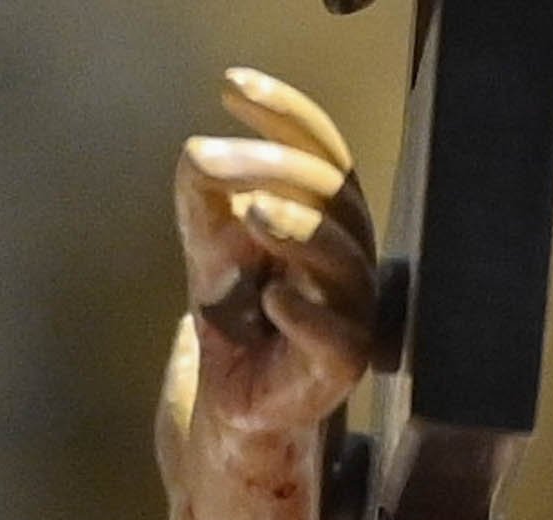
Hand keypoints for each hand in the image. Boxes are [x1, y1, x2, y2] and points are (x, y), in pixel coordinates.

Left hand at [166, 66, 376, 470]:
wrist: (231, 401)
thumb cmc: (235, 313)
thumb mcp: (209, 239)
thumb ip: (205, 192)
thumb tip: (200, 153)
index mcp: (328, 215)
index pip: (321, 149)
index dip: (283, 111)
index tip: (231, 85)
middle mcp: (351, 255)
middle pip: (332, 192)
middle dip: (274, 166)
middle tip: (212, 158)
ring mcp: (352, 311)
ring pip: (342, 258)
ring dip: (298, 228)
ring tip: (251, 214)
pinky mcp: (342, 367)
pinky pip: (336, 337)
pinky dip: (303, 314)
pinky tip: (269, 300)